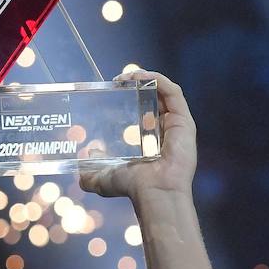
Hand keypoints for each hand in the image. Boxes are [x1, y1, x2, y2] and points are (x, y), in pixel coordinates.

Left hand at [79, 70, 196, 202]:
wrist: (154, 193)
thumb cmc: (133, 188)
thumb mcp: (104, 179)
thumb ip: (90, 173)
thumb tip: (84, 160)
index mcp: (150, 140)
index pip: (141, 111)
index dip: (128, 97)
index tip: (112, 90)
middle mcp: (164, 130)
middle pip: (153, 98)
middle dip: (137, 84)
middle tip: (118, 80)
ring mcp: (176, 125)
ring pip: (163, 92)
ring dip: (147, 78)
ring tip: (128, 74)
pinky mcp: (184, 121)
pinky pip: (174, 93)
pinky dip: (159, 80)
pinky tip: (142, 75)